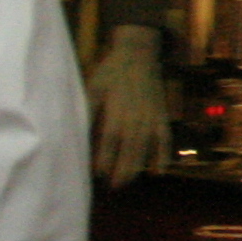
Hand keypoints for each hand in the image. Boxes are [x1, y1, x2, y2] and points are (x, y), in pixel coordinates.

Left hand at [91, 24, 171, 183]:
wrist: (139, 54)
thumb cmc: (111, 72)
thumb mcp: (93, 89)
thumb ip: (88, 112)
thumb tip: (76, 133)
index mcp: (117, 112)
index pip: (110, 142)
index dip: (104, 159)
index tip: (96, 174)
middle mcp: (136, 119)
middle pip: (129, 151)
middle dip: (121, 170)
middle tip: (113, 187)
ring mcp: (151, 119)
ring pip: (145, 149)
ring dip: (137, 167)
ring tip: (127, 182)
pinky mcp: (162, 116)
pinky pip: (165, 139)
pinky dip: (164, 156)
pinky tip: (160, 171)